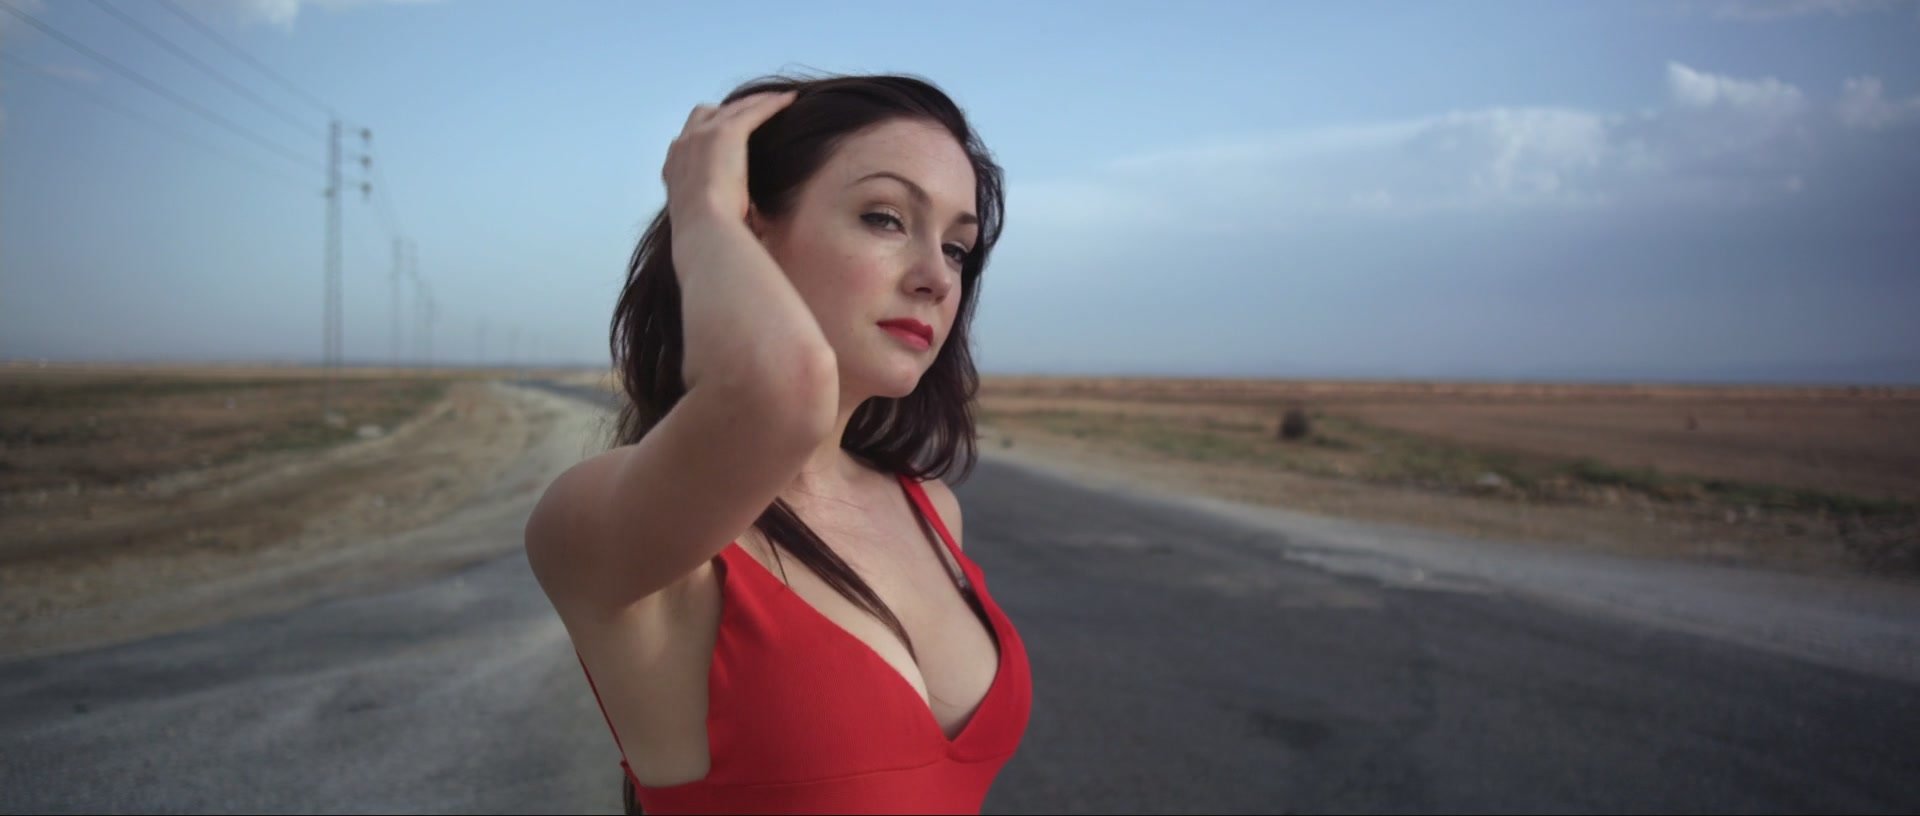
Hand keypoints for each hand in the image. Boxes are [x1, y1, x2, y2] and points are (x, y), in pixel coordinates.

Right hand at [661, 90, 797, 234]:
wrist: (704, 229)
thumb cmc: (707, 235)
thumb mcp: (704, 219)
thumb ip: (714, 209)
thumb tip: (741, 223)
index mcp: (673, 167)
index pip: (689, 139)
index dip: (707, 133)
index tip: (724, 136)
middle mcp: (682, 145)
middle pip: (705, 113)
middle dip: (726, 110)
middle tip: (750, 112)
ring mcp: (702, 135)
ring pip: (732, 108)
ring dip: (754, 102)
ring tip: (777, 100)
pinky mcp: (726, 132)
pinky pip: (753, 111)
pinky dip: (771, 104)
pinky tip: (789, 101)